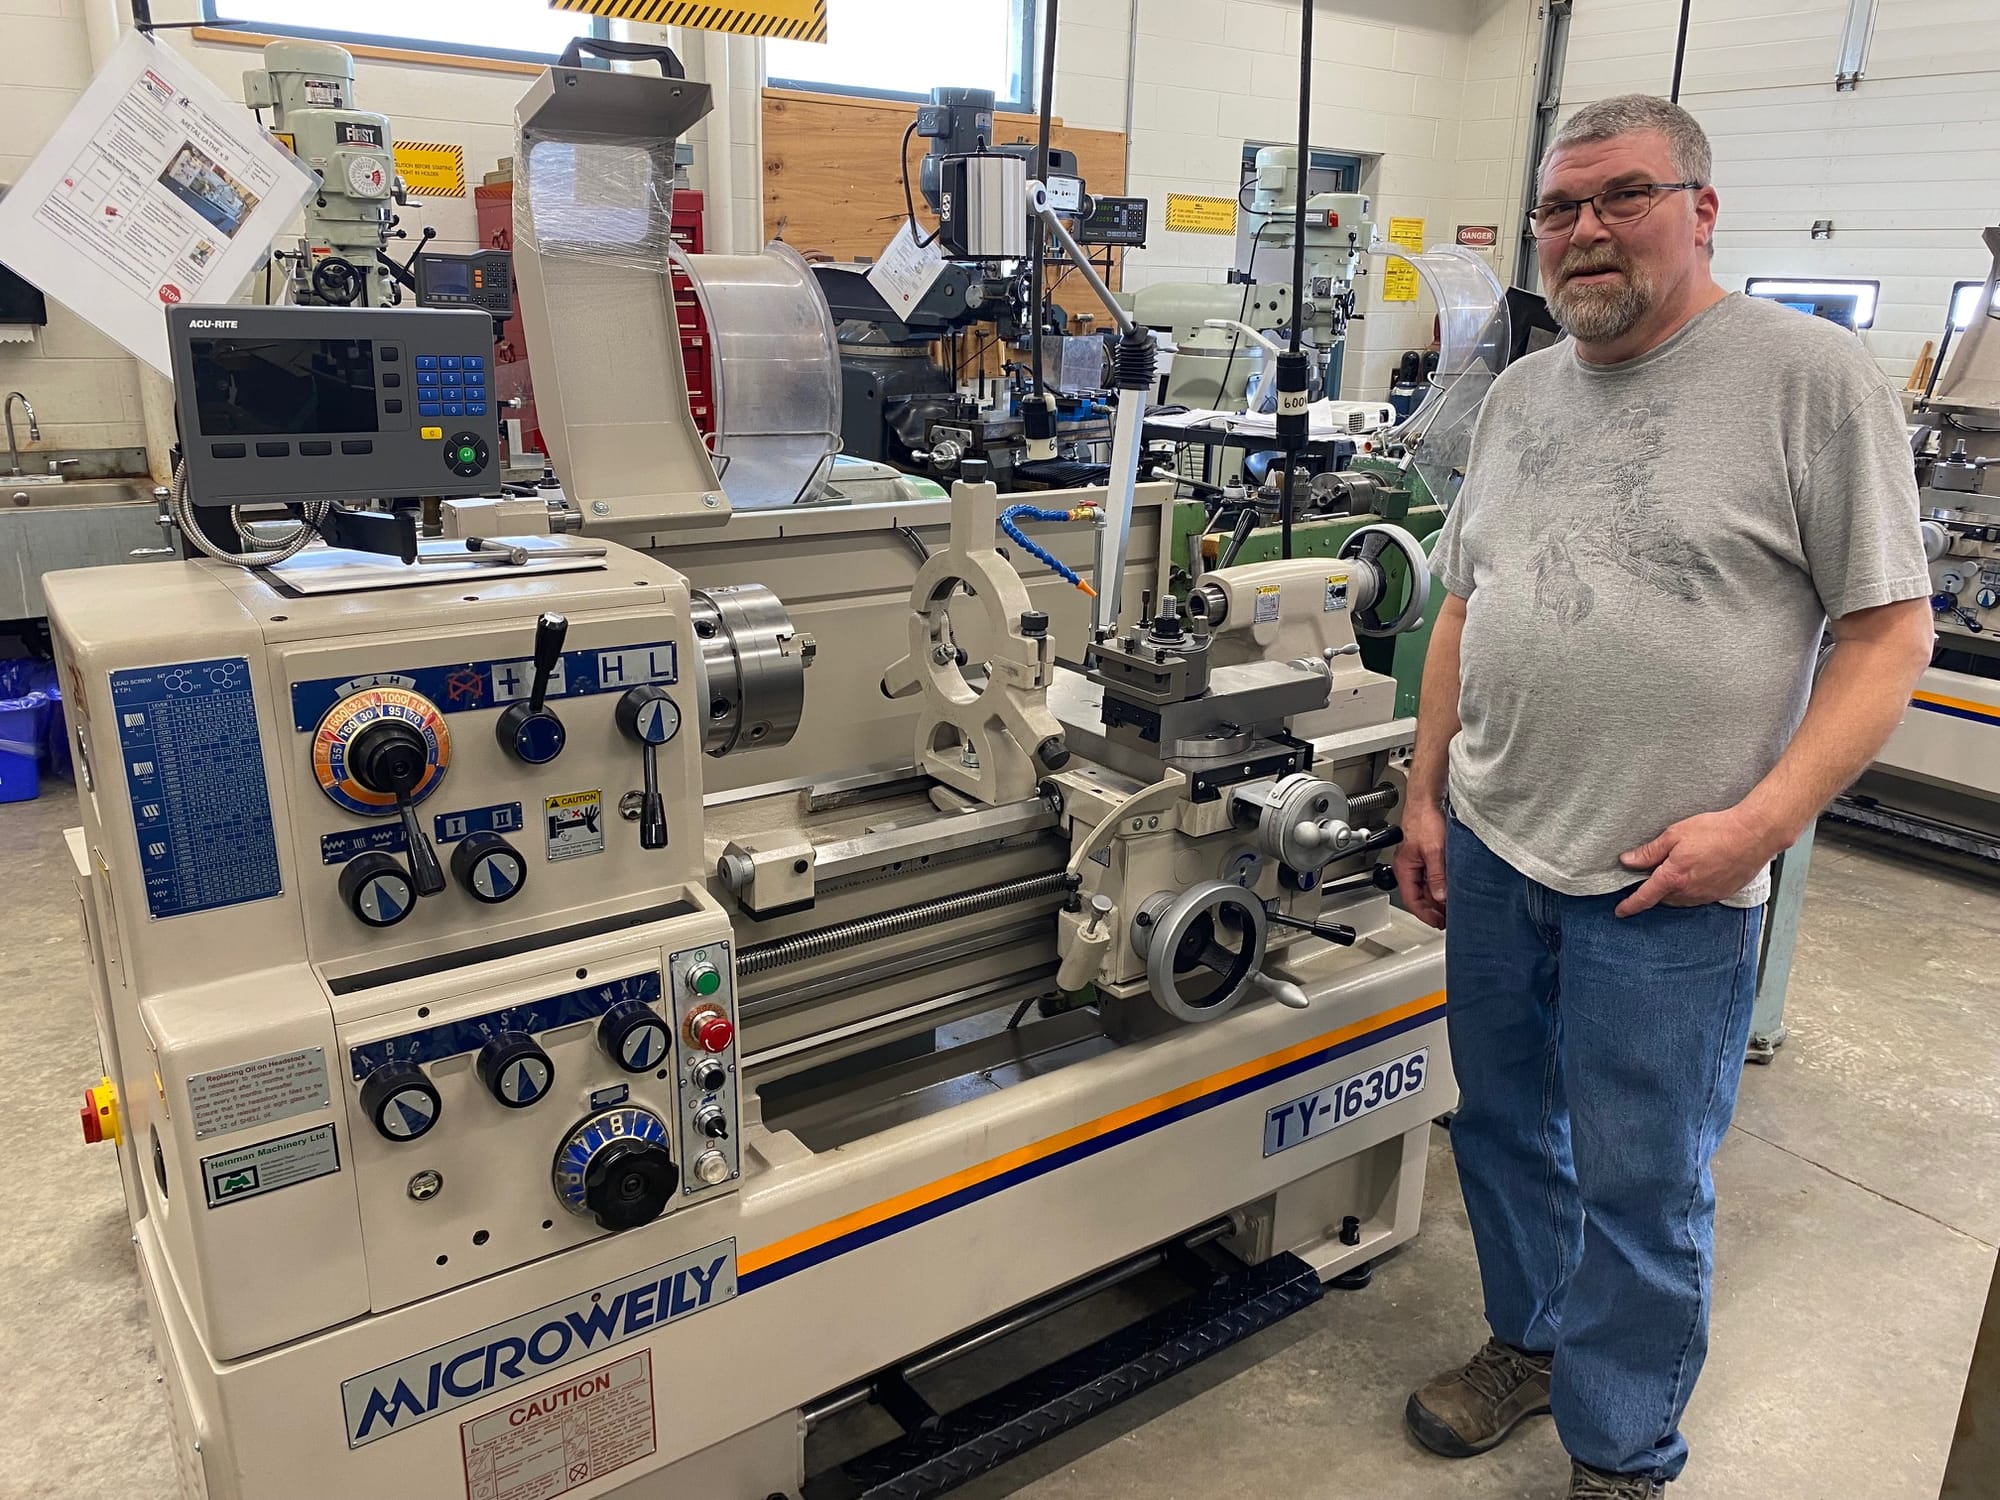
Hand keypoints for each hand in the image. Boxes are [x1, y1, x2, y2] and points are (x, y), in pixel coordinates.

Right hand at [1394, 801, 1447, 928]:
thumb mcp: (1433, 852)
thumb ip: (1436, 876)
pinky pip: (1433, 877)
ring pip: (1427, 887)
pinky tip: (1452, 888)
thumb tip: (1441, 897)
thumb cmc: (1424, 819)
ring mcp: (1418, 861)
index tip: (1439, 923)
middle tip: (1449, 918)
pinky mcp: (1428, 854)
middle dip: (1433, 909)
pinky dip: (1441, 885)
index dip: (1425, 914)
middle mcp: (1409, 866)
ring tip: (1452, 906)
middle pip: (1419, 896)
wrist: (1428, 799)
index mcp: (1404, 868)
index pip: (1412, 900)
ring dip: (1438, 897)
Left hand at [1616, 807, 1785, 917]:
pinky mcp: (1722, 894)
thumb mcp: (1674, 835)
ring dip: (1673, 891)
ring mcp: (1707, 895)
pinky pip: (1698, 898)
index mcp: (1673, 877)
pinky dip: (1690, 891)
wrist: (1753, 835)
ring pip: (1681, 900)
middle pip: (1663, 898)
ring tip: (1676, 872)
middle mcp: (1689, 892)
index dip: (1630, 905)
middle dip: (1654, 891)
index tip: (1620, 911)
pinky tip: (1695, 875)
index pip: (1645, 897)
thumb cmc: (1715, 831)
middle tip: (1652, 874)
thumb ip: (1649, 852)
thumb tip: (1627, 861)